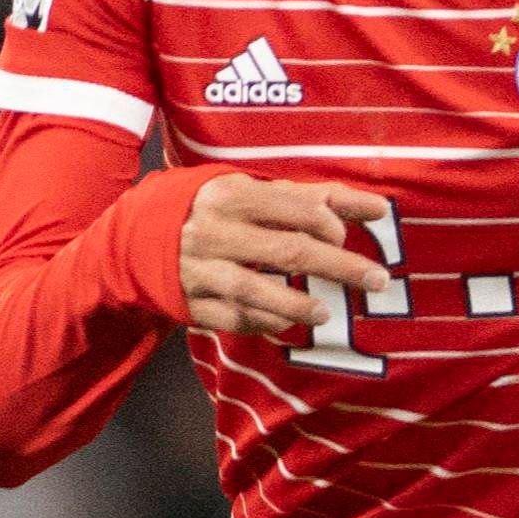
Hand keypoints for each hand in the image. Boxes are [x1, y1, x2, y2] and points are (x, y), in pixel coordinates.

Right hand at [177, 175, 393, 341]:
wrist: (140, 238)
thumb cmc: (215, 211)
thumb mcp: (254, 193)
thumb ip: (314, 199)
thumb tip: (378, 208)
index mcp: (232, 195)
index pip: (296, 210)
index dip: (331, 225)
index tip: (345, 237)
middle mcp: (214, 232)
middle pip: (287, 250)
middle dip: (338, 266)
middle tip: (376, 280)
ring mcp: (200, 270)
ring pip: (256, 290)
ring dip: (297, 304)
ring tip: (327, 313)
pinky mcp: (192, 303)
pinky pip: (234, 319)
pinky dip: (264, 322)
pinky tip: (288, 324)